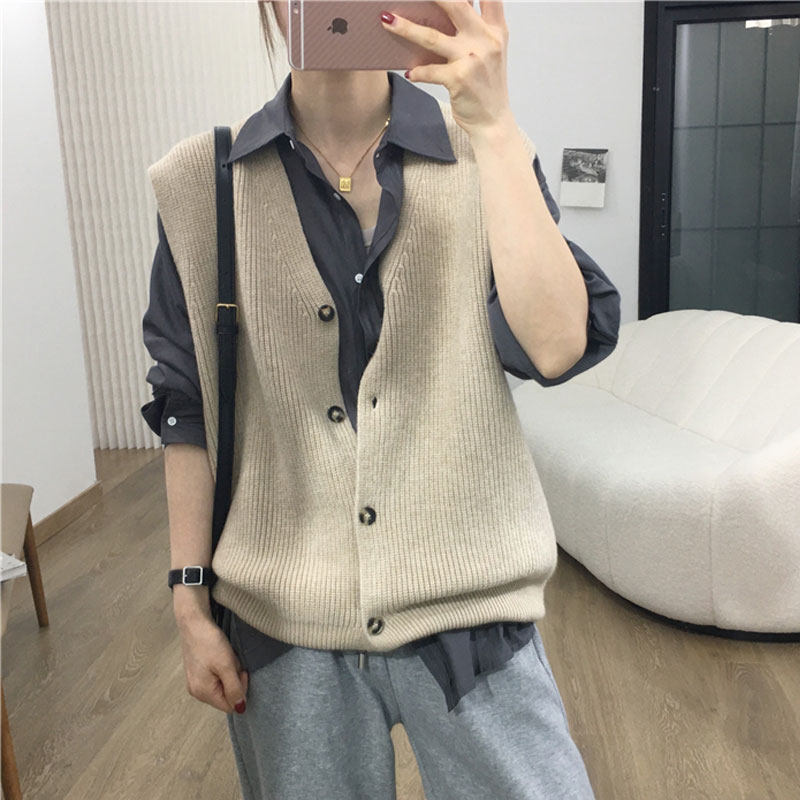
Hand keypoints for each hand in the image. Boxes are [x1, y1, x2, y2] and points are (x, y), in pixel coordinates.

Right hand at [176, 610, 248, 714]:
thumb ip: (234, 689)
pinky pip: (216, 676)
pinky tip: (220, 655)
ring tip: (225, 656)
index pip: (230, 705)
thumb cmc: (209, 642)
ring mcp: (195, 681)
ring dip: (229, 672)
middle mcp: (196, 691)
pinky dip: (222, 667)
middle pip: (225, 696)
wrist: (194, 622)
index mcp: (203, 693)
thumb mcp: (227, 665)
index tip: (241, 671)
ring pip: (222, 685)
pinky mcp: (197, 671)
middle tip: (233, 662)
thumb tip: (240, 709)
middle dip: (234, 680)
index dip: (240, 690)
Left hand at [380, 0, 513, 137]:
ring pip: (433, 37)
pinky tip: (409, 72)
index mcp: (496, 30)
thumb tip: (447, 9)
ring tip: (387, 20)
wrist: (492, 121)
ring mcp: (472, 60)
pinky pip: (430, 71)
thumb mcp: (491, 51)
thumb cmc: (486, 85)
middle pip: (456, 5)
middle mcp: (487, 40)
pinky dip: (417, 71)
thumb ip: (478, 28)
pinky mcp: (459, 79)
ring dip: (407, 28)